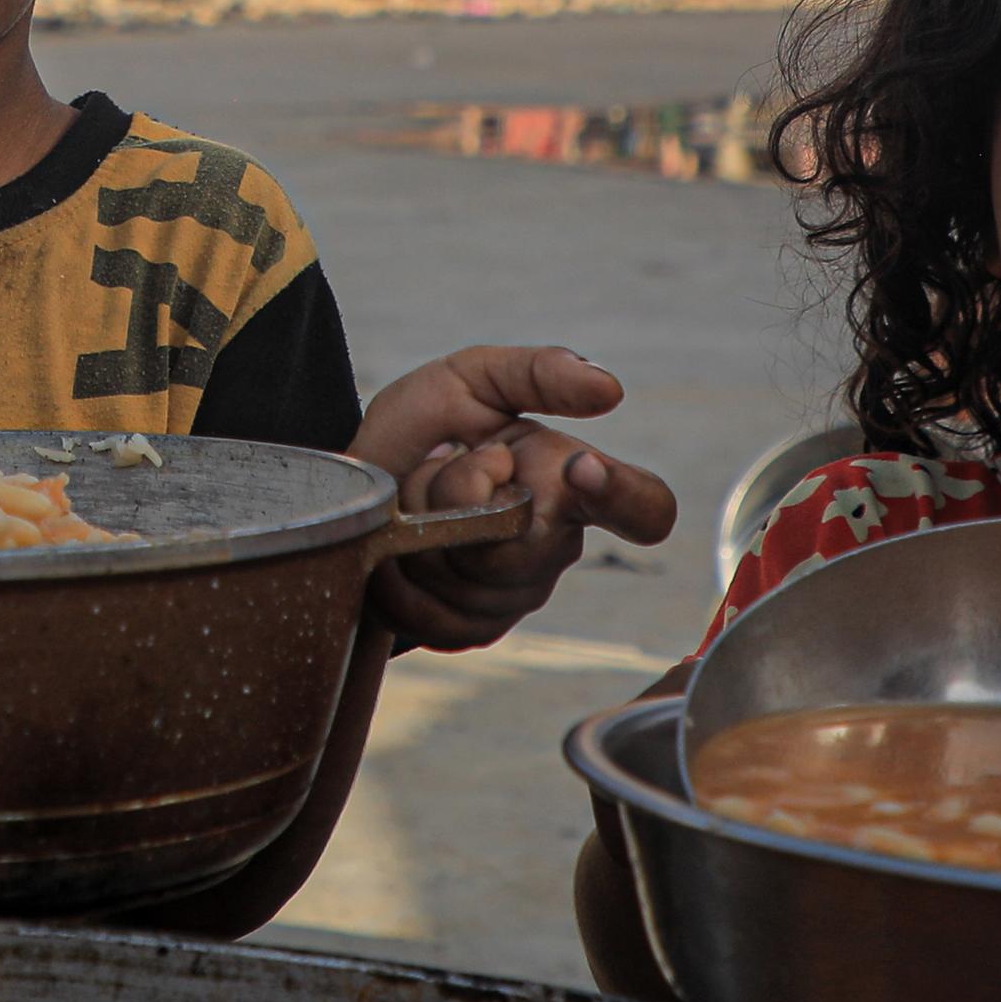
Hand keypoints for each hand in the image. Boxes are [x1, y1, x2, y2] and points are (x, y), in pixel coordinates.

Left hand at [350, 346, 677, 650]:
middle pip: (525, 543)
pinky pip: (437, 614)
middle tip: (440, 454)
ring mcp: (516, 593)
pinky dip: (400, 574)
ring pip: (469, 573)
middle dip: (460, 490)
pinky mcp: (471, 629)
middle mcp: (556, 542)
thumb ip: (538, 372)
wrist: (357, 483)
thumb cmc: (425, 427)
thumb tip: (610, 388)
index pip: (644, 506)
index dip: (625, 497)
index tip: (583, 469)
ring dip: (422, 526)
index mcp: (570, 478)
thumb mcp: (471, 377)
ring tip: (416, 499)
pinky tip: (401, 544)